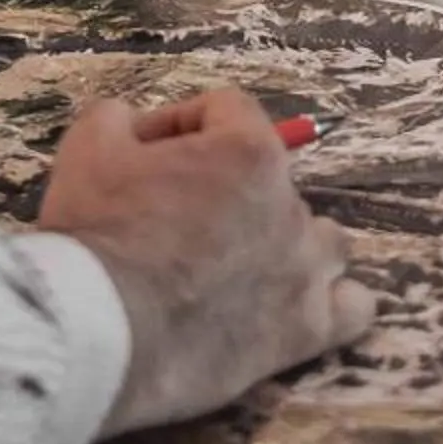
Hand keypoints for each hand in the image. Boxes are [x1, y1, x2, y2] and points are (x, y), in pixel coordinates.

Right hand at [38, 89, 375, 434]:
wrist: (100, 328)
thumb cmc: (98, 230)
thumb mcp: (90, 144)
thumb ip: (119, 117)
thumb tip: (131, 123)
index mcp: (249, 152)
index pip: (228, 111)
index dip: (179, 125)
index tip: (140, 153)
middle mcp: (290, 207)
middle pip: (271, 179)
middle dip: (224, 190)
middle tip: (170, 217)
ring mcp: (303, 272)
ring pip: (325, 241)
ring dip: (287, 243)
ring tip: (239, 263)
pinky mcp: (303, 332)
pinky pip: (353, 308)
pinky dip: (332, 302)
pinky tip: (298, 306)